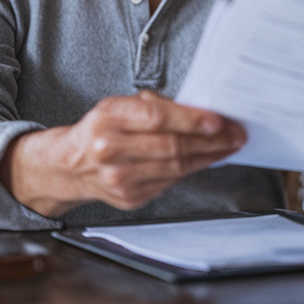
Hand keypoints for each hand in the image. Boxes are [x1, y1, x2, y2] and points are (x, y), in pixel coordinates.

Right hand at [0, 90, 244, 216]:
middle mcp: (110, 149)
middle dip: (210, 140)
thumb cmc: (100, 129)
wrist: (68, 165)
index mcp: (108, 117)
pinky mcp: (129, 198)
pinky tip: (206, 159)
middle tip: (235, 133)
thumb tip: (199, 110)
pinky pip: (170, 182)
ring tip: (229, 146)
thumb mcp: (119, 105)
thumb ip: (153, 106)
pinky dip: (192, 169)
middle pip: (171, 146)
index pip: (156, 117)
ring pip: (175, 167)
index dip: (191, 119)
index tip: (218, 119)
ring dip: (208, 156)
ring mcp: (119, 178)